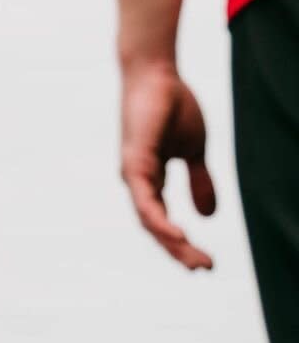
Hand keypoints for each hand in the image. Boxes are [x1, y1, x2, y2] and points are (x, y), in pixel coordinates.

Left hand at [120, 61, 214, 269]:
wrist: (156, 74)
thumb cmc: (171, 106)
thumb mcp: (194, 150)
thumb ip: (199, 181)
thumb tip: (208, 216)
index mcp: (149, 180)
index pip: (162, 221)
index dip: (181, 244)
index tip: (204, 263)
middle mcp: (137, 181)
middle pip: (155, 227)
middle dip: (179, 251)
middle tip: (204, 269)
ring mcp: (133, 173)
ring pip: (149, 220)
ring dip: (172, 243)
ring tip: (194, 260)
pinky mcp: (134, 162)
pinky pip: (145, 200)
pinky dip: (158, 221)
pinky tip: (177, 236)